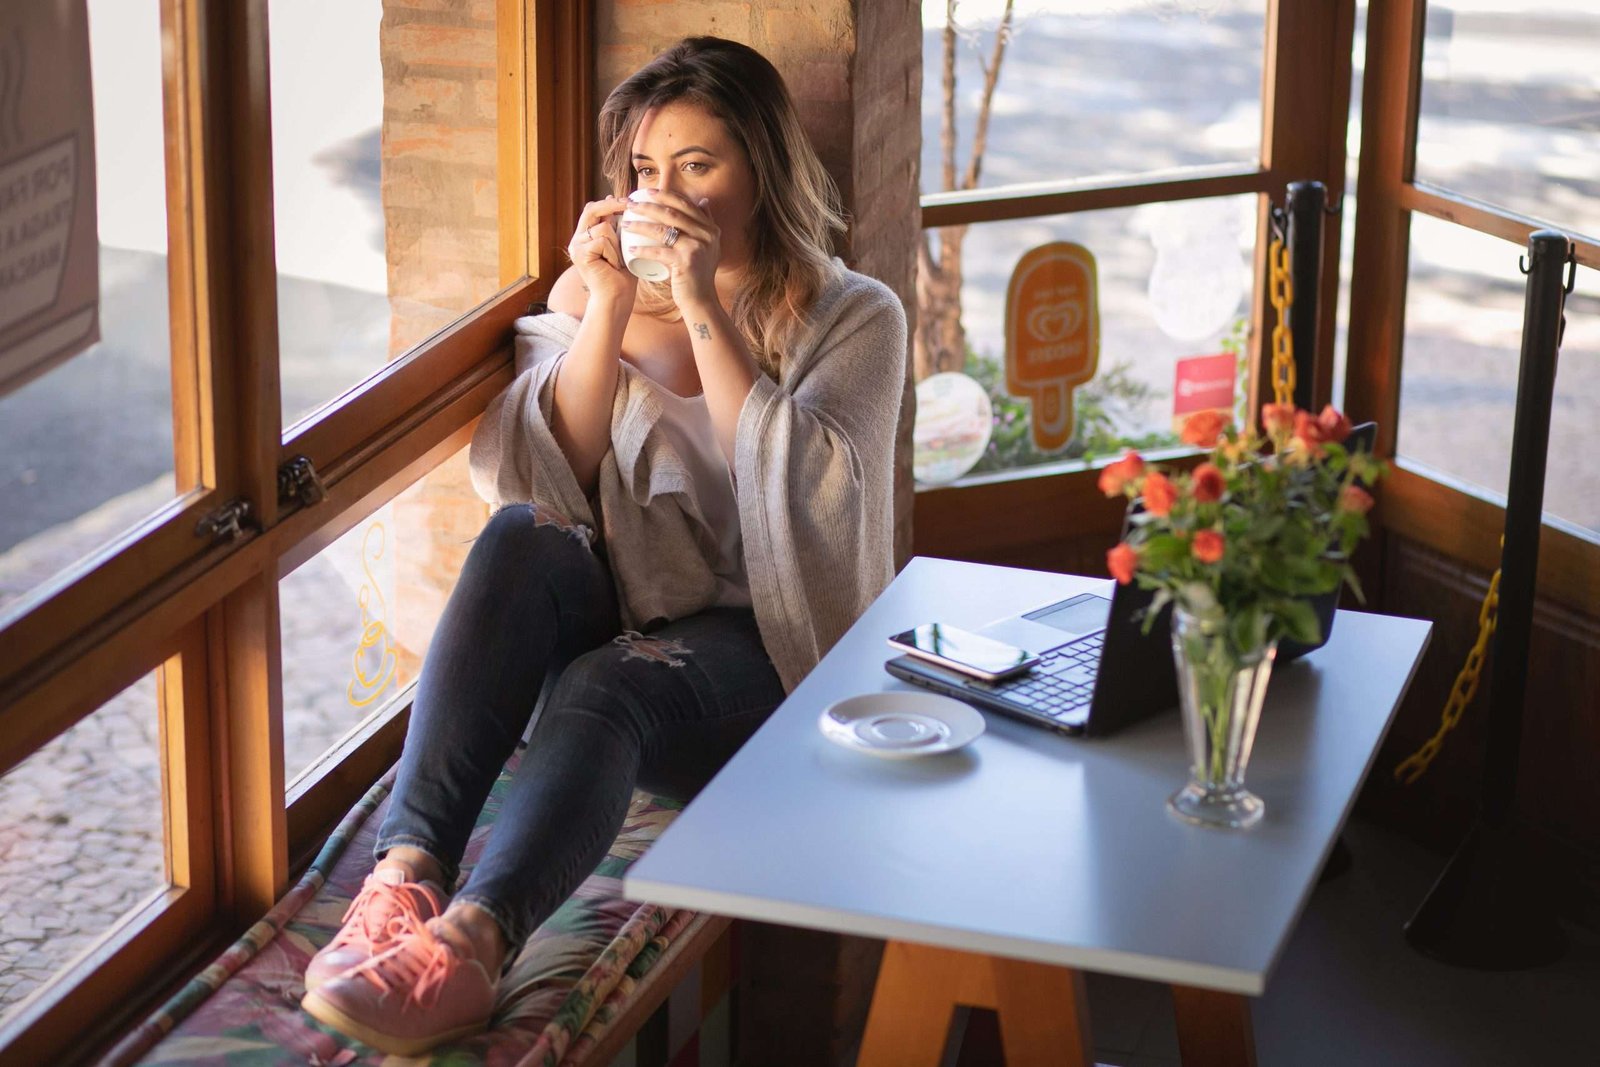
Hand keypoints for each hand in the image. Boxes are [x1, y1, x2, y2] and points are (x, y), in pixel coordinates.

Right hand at [566, 196, 634, 312]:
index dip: (609, 203)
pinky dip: (613, 253)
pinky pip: (603, 241)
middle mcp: (577, 240)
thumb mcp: (620, 245)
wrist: (616, 299)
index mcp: (585, 237)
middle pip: (592, 210)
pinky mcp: (580, 253)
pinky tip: (613, 266)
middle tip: (628, 204)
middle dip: (612, 206)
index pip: (593, 210)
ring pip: (604, 227)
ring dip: (617, 244)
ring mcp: (576, 247)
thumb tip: (612, 198)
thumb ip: (615, 226)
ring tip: (617, 261)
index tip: (627, 200)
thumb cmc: (622, 276)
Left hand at [620, 190, 719, 310]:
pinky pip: (658, 252)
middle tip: (631, 204)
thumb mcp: (709, 245)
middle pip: (672, 213)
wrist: (702, 301)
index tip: (647, 191)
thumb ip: (706, 223)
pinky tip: (630, 249)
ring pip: (663, 230)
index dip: (665, 195)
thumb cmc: (698, 274)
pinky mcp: (686, 262)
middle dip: (648, 206)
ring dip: (640, 225)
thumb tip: (703, 200)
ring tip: (626, 224)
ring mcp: (697, 247)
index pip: (685, 204)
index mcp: (710, 228)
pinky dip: (642, 251)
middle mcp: (706, 235)